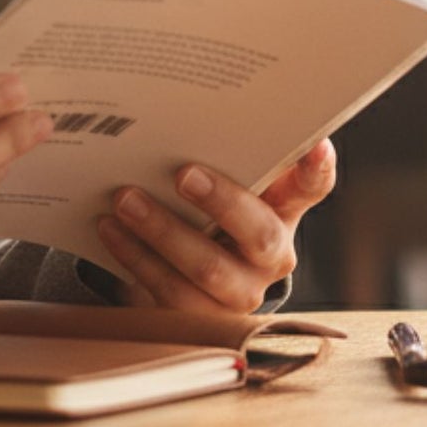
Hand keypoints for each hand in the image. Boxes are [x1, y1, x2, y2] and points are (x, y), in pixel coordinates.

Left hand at [95, 139, 337, 314]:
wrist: (182, 278)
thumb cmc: (205, 214)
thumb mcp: (225, 187)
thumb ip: (225, 158)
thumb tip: (195, 108)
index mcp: (283, 211)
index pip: (312, 188)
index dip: (316, 170)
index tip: (316, 145)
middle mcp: (271, 256)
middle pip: (259, 233)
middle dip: (221, 202)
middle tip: (183, 173)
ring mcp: (240, 293)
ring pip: (208, 269)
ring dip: (162, 231)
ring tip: (125, 199)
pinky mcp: (202, 319)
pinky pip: (169, 291)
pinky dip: (135, 256)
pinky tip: (110, 229)